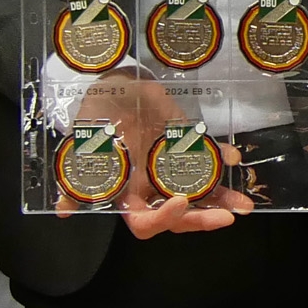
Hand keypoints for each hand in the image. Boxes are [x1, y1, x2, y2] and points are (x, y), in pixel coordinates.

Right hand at [55, 75, 251, 234]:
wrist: (113, 85)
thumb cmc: (95, 117)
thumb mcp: (82, 144)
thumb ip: (75, 176)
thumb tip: (62, 209)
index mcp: (128, 192)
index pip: (146, 222)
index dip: (163, 219)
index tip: (180, 202)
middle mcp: (153, 185)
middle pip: (180, 215)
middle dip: (203, 218)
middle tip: (228, 216)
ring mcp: (173, 166)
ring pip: (200, 192)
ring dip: (223, 199)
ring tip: (245, 204)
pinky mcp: (186, 145)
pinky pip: (208, 156)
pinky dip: (222, 157)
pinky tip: (234, 157)